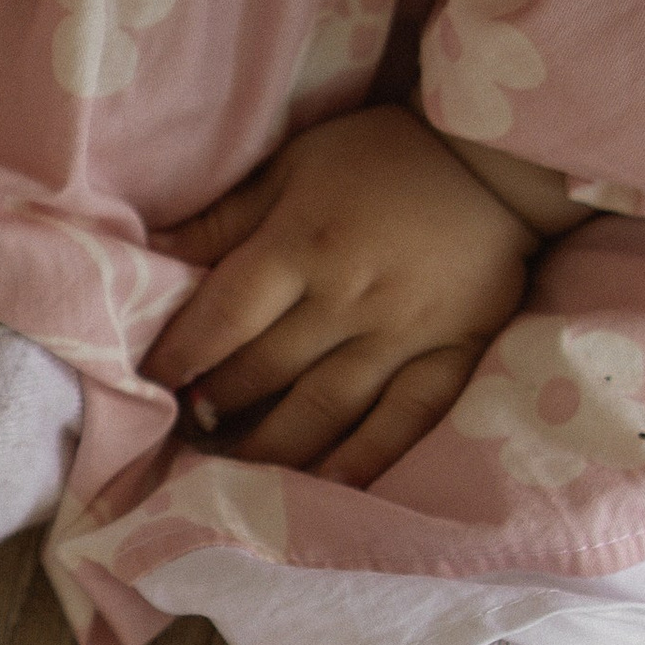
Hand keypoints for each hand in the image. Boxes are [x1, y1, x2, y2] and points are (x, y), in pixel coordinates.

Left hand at [144, 103, 540, 483]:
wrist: (496, 160)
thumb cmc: (380, 157)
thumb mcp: (293, 165)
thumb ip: (225, 219)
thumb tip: (152, 255)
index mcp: (303, 243)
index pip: (225, 315)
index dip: (181, 354)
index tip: (149, 382)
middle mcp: (348, 297)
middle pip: (266, 368)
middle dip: (216, 403)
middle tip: (182, 428)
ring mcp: (404, 334)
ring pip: (324, 406)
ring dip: (270, 443)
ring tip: (230, 466)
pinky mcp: (454, 355)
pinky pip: (405, 419)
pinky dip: (364, 457)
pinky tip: (325, 486)